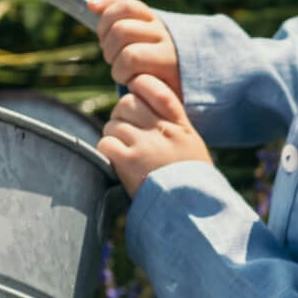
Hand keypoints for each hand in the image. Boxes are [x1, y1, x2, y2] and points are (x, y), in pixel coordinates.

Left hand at [87, 0, 181, 95]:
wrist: (176, 102)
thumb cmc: (146, 74)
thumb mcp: (132, 46)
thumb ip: (116, 23)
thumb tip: (91, 5)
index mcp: (155, 25)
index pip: (128, 6)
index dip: (106, 8)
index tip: (92, 10)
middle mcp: (165, 34)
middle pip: (121, 29)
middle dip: (107, 45)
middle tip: (112, 58)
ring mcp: (170, 53)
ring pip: (127, 51)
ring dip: (117, 66)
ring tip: (123, 74)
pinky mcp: (170, 72)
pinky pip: (134, 64)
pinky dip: (124, 75)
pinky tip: (131, 83)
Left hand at [97, 72, 211, 197]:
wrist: (190, 211)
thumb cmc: (192, 181)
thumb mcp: (192, 146)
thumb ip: (172, 126)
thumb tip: (145, 109)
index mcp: (180, 124)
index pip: (154, 87)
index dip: (139, 86)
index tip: (136, 96)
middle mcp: (162, 129)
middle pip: (126, 103)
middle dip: (121, 116)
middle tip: (127, 133)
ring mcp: (144, 145)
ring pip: (112, 124)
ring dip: (113, 136)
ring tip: (124, 152)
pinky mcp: (128, 162)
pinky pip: (105, 143)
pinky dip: (107, 151)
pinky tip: (118, 162)